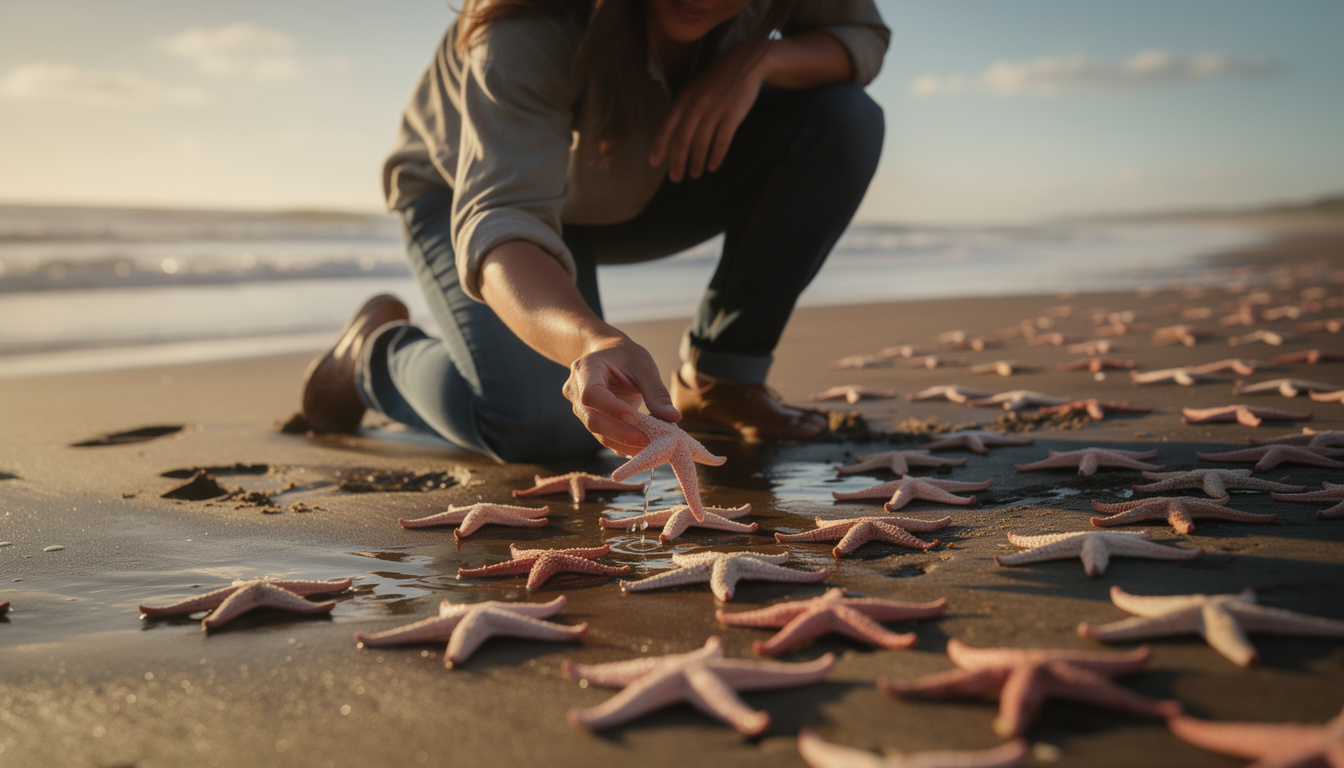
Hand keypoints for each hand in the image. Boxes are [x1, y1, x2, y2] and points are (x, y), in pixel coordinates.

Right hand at [563, 337, 679, 456]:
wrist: (606, 354)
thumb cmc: (625, 356)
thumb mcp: (643, 366)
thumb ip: (656, 392)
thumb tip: (673, 417)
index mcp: (586, 369)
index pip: (592, 394)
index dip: (612, 409)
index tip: (635, 419)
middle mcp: (575, 390)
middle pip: (593, 419)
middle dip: (620, 434)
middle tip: (647, 441)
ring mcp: (579, 407)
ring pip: (597, 432)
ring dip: (623, 443)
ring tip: (648, 447)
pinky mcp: (588, 419)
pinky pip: (603, 435)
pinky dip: (621, 444)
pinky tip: (639, 448)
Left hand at [649, 41, 767, 181]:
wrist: (745, 62)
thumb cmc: (717, 79)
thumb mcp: (695, 88)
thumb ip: (683, 108)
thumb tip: (672, 134)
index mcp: (684, 98)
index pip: (666, 127)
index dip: (659, 147)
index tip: (654, 163)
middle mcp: (696, 105)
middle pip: (682, 140)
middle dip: (677, 162)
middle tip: (676, 178)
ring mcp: (715, 110)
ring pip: (701, 144)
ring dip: (696, 163)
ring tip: (694, 174)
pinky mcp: (732, 115)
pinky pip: (722, 141)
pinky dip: (716, 157)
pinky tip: (713, 166)